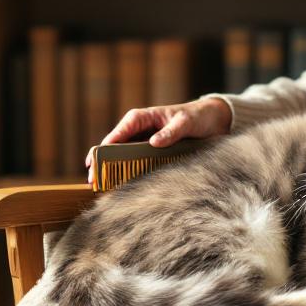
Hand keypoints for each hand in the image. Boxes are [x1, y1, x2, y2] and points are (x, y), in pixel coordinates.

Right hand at [87, 98, 231, 177]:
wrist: (212, 120)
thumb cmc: (197, 116)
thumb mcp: (186, 122)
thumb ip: (171, 132)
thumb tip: (154, 142)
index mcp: (141, 118)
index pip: (117, 134)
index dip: (103, 148)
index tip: (94, 163)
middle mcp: (138, 130)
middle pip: (113, 148)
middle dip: (101, 163)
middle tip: (93, 182)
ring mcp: (143, 142)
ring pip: (121, 158)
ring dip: (112, 171)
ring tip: (102, 189)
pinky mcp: (151, 152)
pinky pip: (135, 163)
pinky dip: (126, 174)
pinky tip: (121, 187)